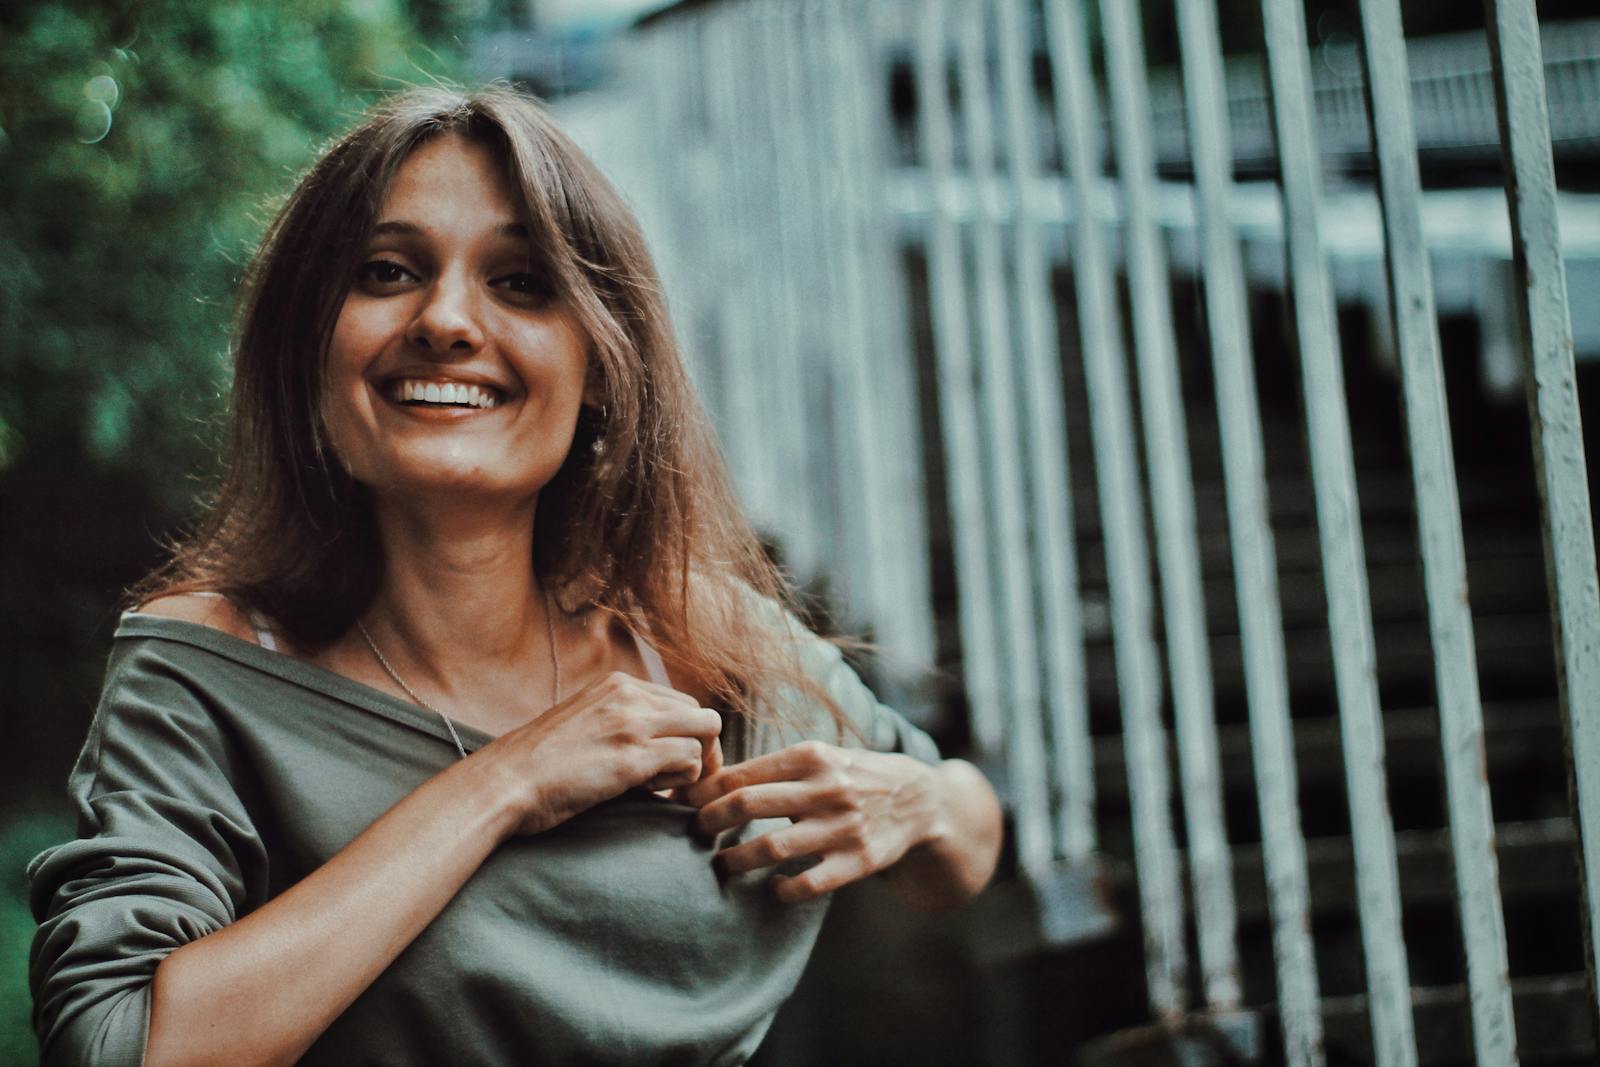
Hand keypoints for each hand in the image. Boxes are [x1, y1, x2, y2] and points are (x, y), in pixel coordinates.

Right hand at [481, 671, 722, 836]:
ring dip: (689, 767)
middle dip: (699, 749)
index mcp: (617, 684)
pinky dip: (680, 781)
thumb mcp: (585, 721)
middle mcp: (629, 695)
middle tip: (677, 779)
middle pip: (701, 715)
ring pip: (704, 735)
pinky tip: (649, 791)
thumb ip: (620, 719)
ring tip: (655, 786)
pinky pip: (689, 760)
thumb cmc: (539, 763)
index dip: (685, 735)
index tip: (669, 761)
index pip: (682, 701)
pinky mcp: (632, 757)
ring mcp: (632, 723)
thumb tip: (657, 738)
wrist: (504, 781)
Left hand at [679, 740, 940, 902]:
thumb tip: (703, 779)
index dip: (702, 790)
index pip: (740, 774)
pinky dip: (781, 890)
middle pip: (747, 804)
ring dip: (735, 860)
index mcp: (810, 756)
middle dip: (709, 820)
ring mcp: (842, 827)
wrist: (919, 801)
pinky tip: (773, 888)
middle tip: (695, 832)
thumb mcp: (817, 758)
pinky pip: (807, 884)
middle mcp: (825, 788)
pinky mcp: (859, 861)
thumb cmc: (850, 777)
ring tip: (722, 864)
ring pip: (770, 849)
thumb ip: (769, 769)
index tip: (679, 802)